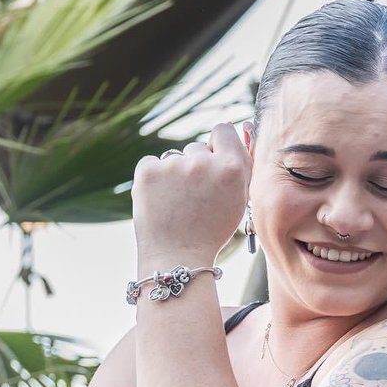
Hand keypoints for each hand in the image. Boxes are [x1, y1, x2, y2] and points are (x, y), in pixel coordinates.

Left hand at [131, 123, 250, 262]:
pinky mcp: (148, 170)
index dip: (219, 144)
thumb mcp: (238, 201)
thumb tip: (234, 133)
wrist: (177, 256)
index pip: (223, 130)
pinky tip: (162, 200)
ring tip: (178, 203)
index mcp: (232, 168)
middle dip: (197, 165)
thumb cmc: (211, 231)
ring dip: (176, 173)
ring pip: (175, 157)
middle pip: (197, 148)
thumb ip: (238, 167)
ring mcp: (173, 165)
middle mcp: (203, 162)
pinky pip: (152, 163)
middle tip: (196, 196)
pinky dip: (155, 178)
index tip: (215, 157)